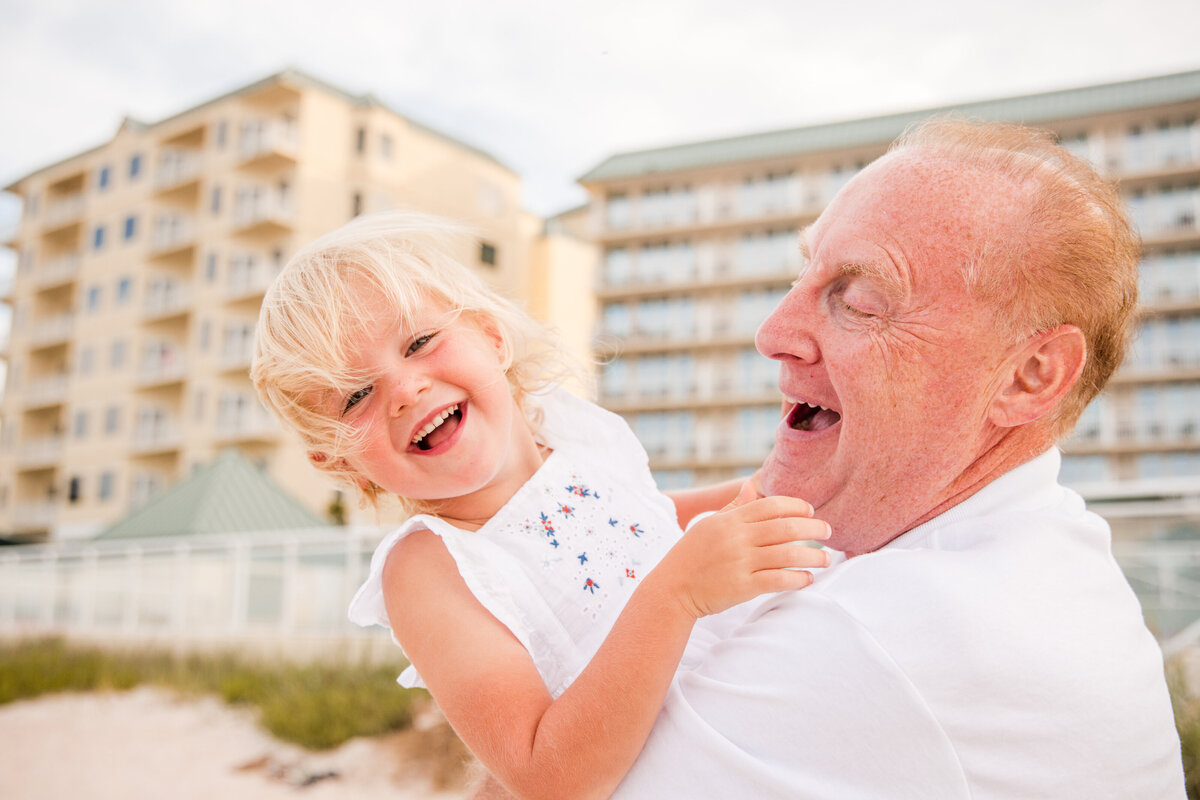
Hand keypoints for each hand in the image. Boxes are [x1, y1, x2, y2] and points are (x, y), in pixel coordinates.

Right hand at [651, 481, 830, 618]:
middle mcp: (737, 538)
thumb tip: (751, 486)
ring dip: (812, 556)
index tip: (811, 511)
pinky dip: (798, 578)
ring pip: (787, 554)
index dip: (796, 506)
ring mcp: (740, 562)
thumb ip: (733, 507)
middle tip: (829, 531)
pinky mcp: (742, 586)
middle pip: (786, 528)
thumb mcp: (709, 525)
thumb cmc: (691, 556)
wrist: (671, 589)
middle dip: (813, 528)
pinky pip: (778, 579)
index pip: (771, 505)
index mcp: (730, 520)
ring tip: (825, 559)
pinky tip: (808, 579)